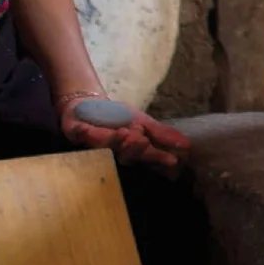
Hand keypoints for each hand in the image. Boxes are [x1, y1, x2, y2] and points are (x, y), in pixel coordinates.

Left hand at [58, 92, 192, 174]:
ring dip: (116, 141)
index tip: (172, 160)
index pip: (147, 155)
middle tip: (143, 139)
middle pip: (126, 156)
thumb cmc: (116, 117)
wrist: (88, 104)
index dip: (157, 158)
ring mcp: (95, 145)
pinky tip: (87, 129)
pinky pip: (80, 136)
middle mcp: (114, 150)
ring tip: (125, 132)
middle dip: (135, 149)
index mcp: (131, 148)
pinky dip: (84, 133)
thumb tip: (187, 145)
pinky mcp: (76, 135)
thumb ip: (162, 133)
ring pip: (107, 148)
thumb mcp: (143, 121)